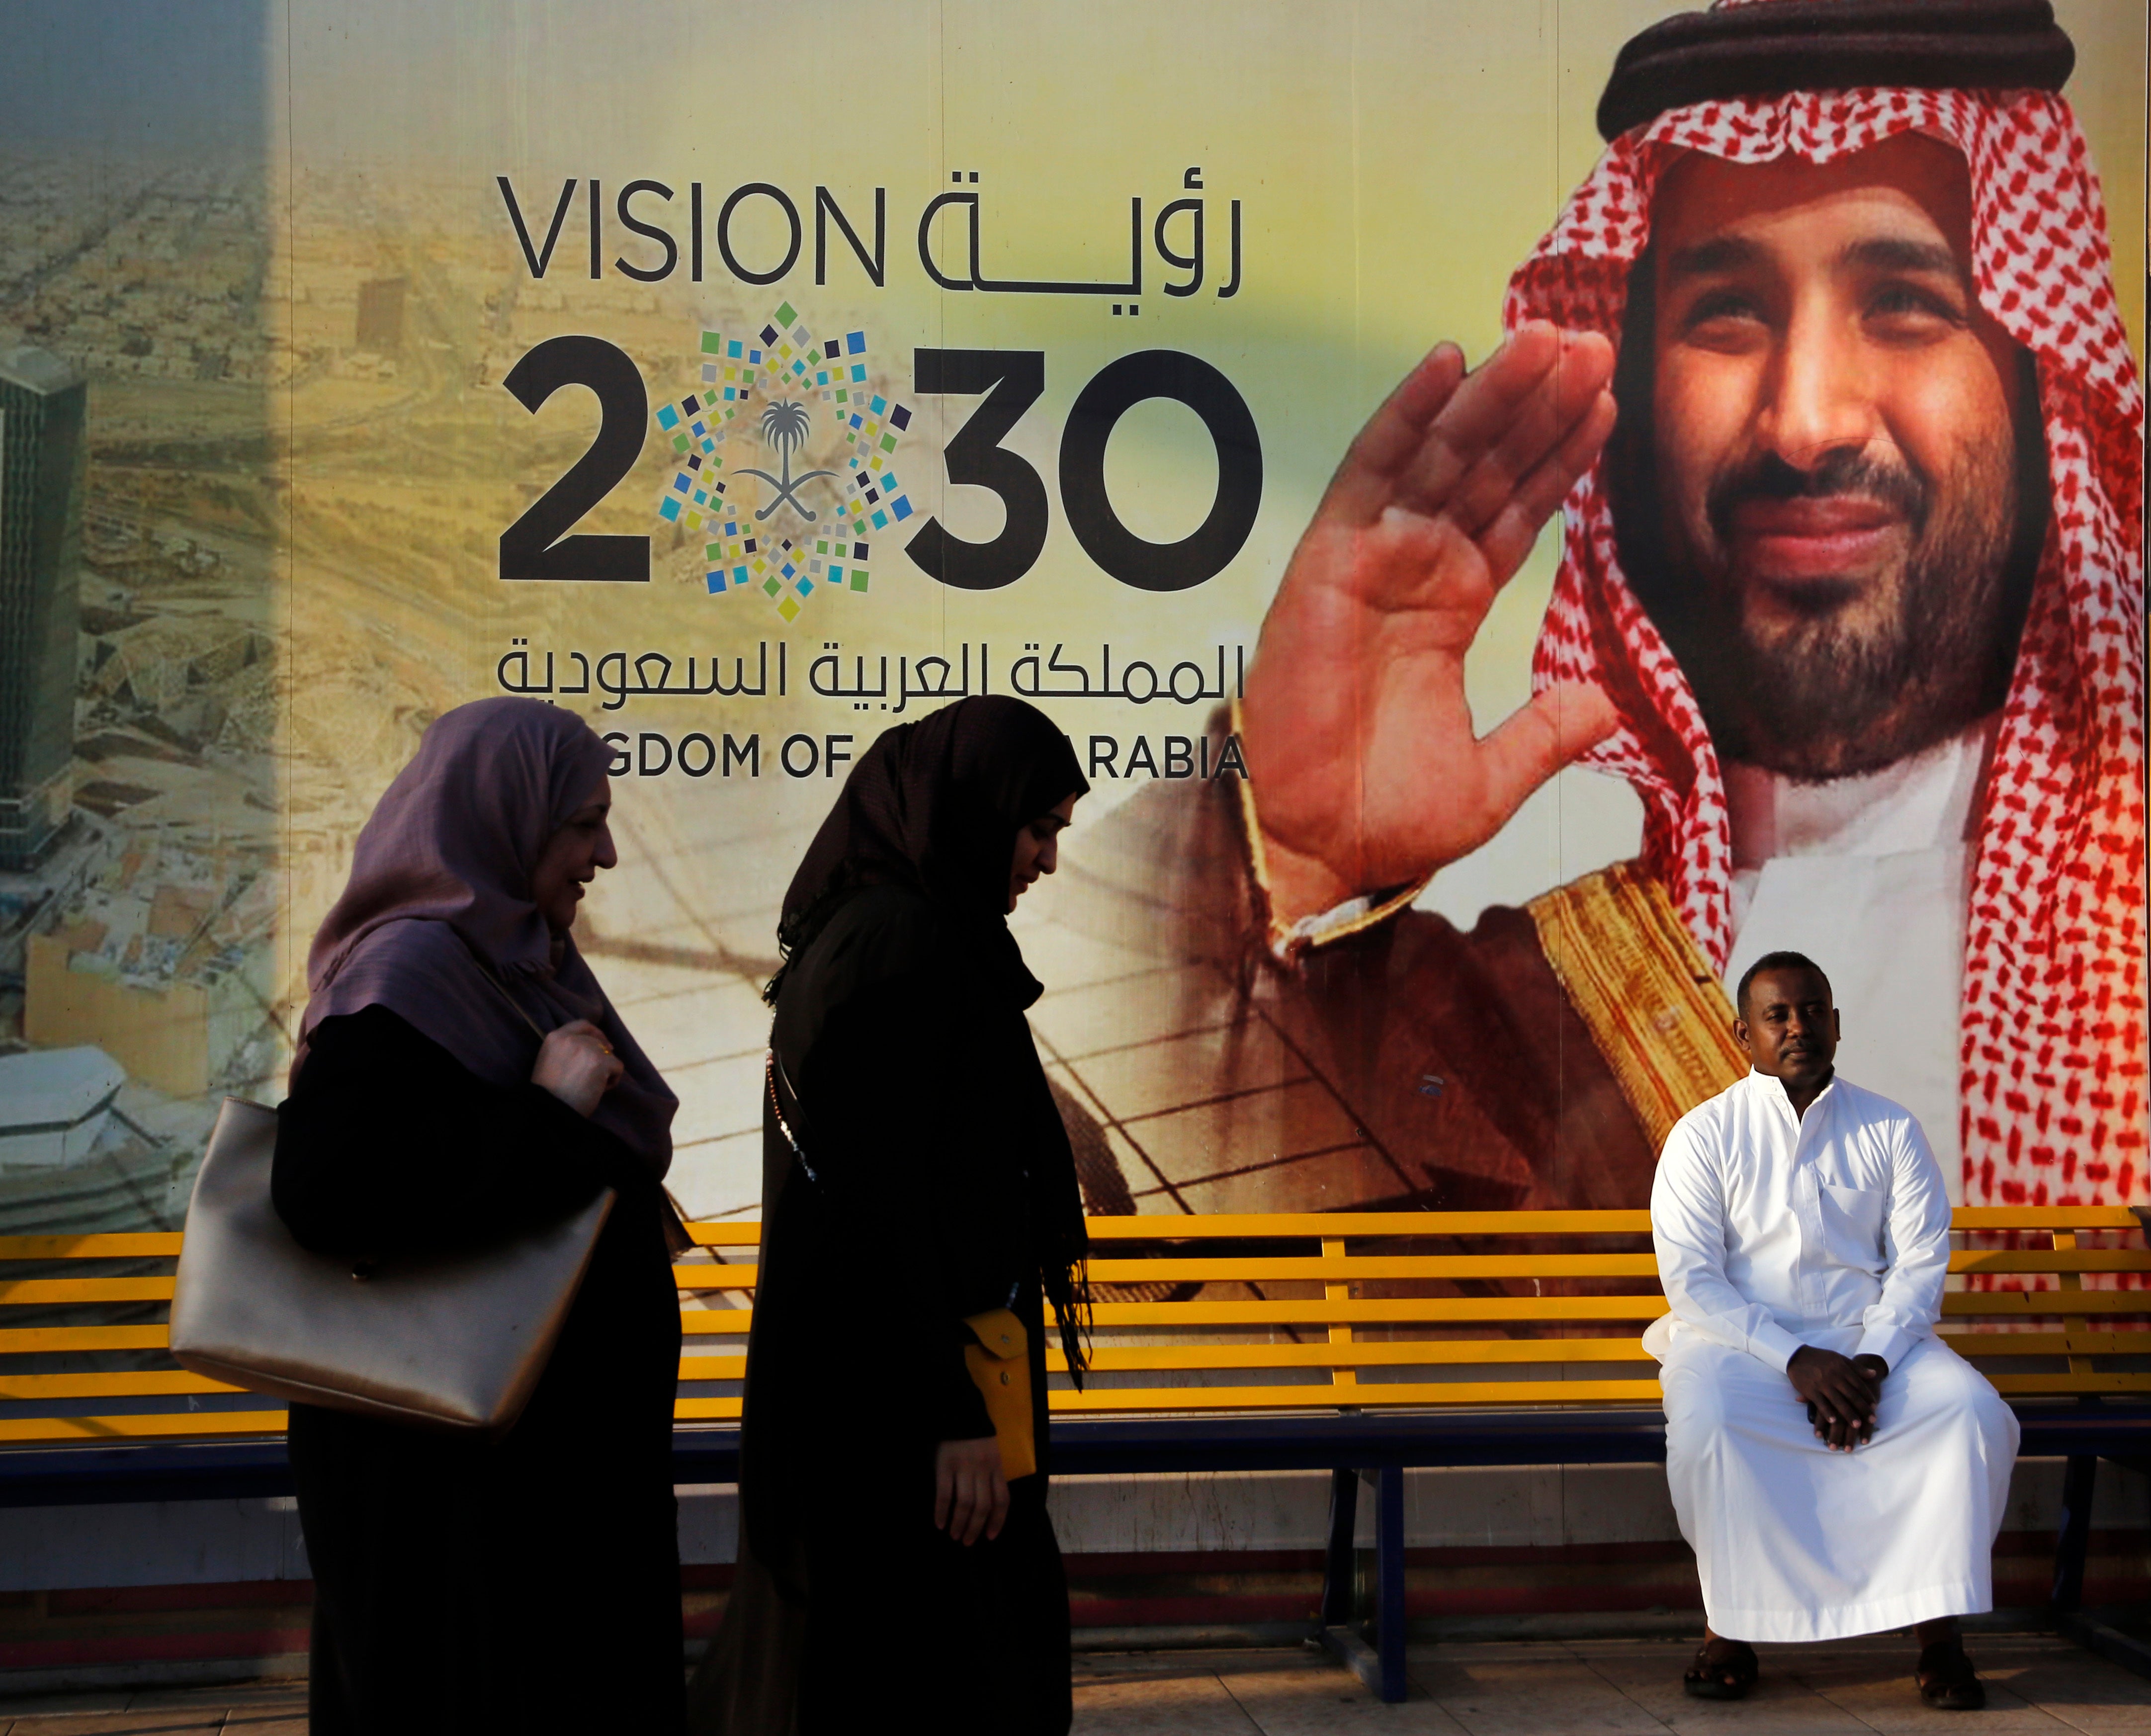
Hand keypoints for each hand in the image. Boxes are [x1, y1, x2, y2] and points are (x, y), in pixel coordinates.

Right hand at [531, 1019, 622, 1116]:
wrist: (550, 1111)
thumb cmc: (550, 1094)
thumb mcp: (550, 1061)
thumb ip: (567, 1049)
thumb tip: (597, 1045)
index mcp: (555, 1037)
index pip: (582, 1025)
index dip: (596, 1034)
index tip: (604, 1045)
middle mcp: (571, 1038)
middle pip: (598, 1042)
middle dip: (601, 1058)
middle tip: (594, 1078)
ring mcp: (587, 1048)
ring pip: (609, 1055)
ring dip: (605, 1071)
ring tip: (591, 1087)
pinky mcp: (601, 1061)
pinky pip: (618, 1067)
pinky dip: (613, 1081)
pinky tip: (598, 1091)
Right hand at [934, 1436, 1008, 1546]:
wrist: (958, 1413)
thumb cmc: (976, 1438)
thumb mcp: (992, 1454)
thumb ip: (992, 1476)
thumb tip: (988, 1506)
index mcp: (997, 1467)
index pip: (1002, 1499)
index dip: (998, 1521)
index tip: (990, 1536)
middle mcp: (983, 1469)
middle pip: (983, 1506)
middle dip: (976, 1528)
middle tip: (967, 1542)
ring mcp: (964, 1467)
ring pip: (965, 1503)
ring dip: (960, 1524)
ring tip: (954, 1535)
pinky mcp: (945, 1465)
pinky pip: (944, 1493)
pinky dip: (942, 1511)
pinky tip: (939, 1523)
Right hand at [1241, 322, 1620, 918]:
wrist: (1315, 847)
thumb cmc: (1384, 821)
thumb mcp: (1492, 777)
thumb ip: (1547, 731)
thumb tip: (1608, 699)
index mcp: (1451, 610)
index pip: (1516, 512)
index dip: (1560, 457)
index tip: (1606, 402)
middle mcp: (1415, 571)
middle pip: (1487, 466)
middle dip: (1538, 404)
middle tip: (1591, 342)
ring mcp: (1372, 559)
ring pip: (1441, 454)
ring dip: (1491, 392)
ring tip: (1546, 337)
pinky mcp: (1330, 560)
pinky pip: (1371, 471)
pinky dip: (1406, 414)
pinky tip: (1448, 361)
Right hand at [1787, 1346, 1885, 1450]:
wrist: (1797, 1356)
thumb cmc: (1820, 1357)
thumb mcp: (1840, 1359)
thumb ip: (1857, 1367)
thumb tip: (1874, 1374)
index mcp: (1842, 1369)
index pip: (1859, 1384)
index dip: (1867, 1396)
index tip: (1875, 1406)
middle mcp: (1834, 1377)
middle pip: (1851, 1395)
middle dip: (1863, 1408)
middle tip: (1872, 1419)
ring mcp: (1822, 1384)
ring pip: (1838, 1402)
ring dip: (1849, 1414)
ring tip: (1857, 1425)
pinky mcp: (1811, 1390)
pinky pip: (1821, 1404)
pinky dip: (1827, 1413)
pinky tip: (1833, 1422)